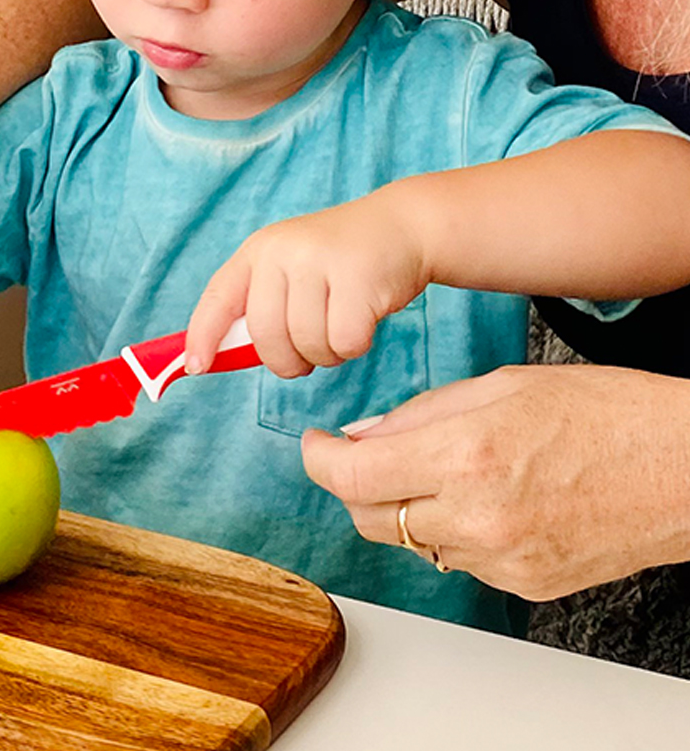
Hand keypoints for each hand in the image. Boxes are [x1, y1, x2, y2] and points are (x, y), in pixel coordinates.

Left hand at [185, 188, 427, 377]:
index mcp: (258, 251)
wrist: (403, 226)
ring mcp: (318, 260)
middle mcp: (281, 251)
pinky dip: (355, 346)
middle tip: (307, 356)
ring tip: (341, 327)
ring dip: (327, 354)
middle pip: (265, 335)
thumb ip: (260, 308)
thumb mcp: (292, 272)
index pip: (218, 298)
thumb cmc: (341, 264)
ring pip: (306, 343)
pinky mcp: (357, 276)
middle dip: (286, 361)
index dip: (202, 336)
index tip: (194, 366)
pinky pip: (344, 341)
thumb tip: (217, 358)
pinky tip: (364, 320)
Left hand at [301, 365, 689, 600]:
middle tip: (368, 455)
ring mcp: (501, 558)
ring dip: (404, 508)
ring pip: (410, 542)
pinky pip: (456, 561)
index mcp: (466, 454)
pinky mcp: (524, 584)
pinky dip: (450, 532)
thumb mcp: (502, 385)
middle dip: (355, 484)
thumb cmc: (608, 412)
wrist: (688, 468)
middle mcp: (476, 515)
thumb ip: (420, 414)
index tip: (316, 446)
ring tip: (443, 471)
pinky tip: (482, 500)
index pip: (352, 475)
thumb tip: (362, 435)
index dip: (319, 460)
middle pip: (369, 516)